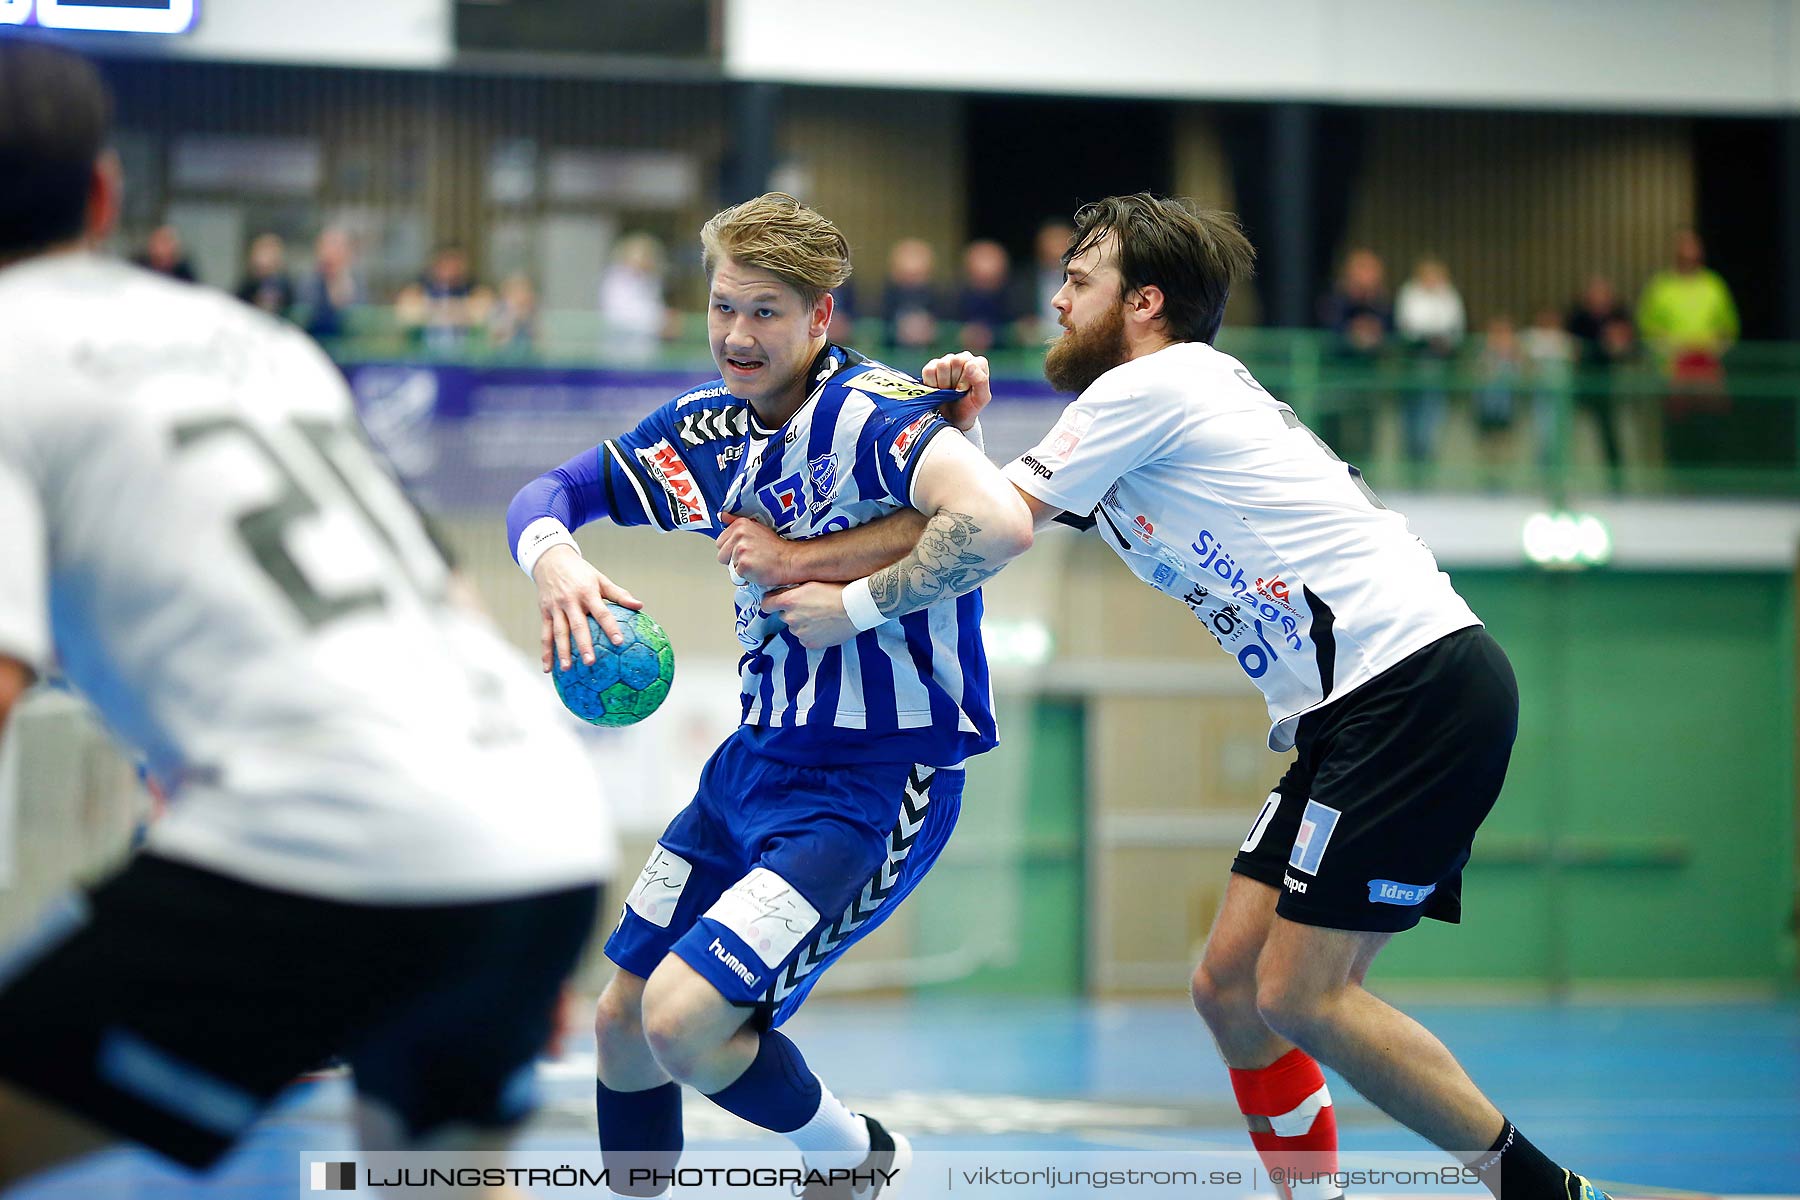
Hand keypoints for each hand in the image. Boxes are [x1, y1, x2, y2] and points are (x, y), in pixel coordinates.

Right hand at [531, 544, 642, 671]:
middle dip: (583, 644)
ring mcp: (556, 607)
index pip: (601, 612)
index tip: (619, 642)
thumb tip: (640, 606)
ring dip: (562, 651)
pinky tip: (548, 668)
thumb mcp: (600, 579)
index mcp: (587, 592)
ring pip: (559, 632)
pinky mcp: (545, 612)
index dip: (610, 627)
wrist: (550, 559)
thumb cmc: (581, 572)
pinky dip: (546, 652)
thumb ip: (619, 594)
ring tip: (567, 669)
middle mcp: (570, 601)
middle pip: (578, 626)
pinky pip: (544, 634)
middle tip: (590, 662)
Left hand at [714, 512, 797, 586]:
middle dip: (732, 560)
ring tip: (755, 563)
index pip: (720, 542)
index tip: (744, 550)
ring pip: (729, 566)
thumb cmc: (776, 548)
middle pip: (721, 555)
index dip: (731, 549)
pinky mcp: (744, 564)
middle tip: (750, 558)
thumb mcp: (756, 528)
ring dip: (740, 568)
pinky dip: (746, 577)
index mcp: (740, 524)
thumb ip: (736, 522)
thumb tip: (722, 516)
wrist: (790, 560)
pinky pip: (736, 576)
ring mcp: (741, 549)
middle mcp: (739, 534)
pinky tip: (757, 570)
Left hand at [760, 582, 858, 648]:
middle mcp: (791, 618)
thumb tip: (783, 593)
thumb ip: (793, 591)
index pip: (766, 605)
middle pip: (784, 616)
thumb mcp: (812, 583)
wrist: (856, 608)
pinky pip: (806, 639)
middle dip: (793, 612)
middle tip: (810, 607)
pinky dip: (812, 635)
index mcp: (789, 601)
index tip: (775, 603)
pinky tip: (825, 627)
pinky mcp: (811, 644)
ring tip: (821, 617)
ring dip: (803, 624)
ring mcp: (800, 633)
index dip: (771, 603)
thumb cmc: (837, 591)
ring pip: (796, 628)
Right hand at [923, 351, 991, 429]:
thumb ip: (981, 380)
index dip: (965, 379)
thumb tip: (970, 365)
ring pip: (941, 365)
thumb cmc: (969, 407)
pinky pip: (929, 371)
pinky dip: (932, 384)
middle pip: (954, 361)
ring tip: (948, 391)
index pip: (968, 362)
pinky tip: (938, 390)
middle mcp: (962, 358)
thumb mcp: (981, 398)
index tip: (965, 390)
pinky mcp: (931, 367)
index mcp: (978, 363)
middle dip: (954, 381)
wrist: (952, 419)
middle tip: (956, 392)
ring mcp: (946, 361)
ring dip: (943, 383)